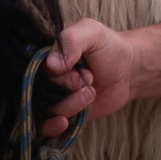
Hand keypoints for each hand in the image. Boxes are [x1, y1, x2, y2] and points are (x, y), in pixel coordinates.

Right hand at [40, 18, 144, 137]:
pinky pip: (47, 126)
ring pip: (46, 109)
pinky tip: (63, 123)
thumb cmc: (108, 47)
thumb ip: (71, 40)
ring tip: (91, 91)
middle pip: (37, 91)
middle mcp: (44, 77)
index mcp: (44, 55)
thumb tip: (51, 66)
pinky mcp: (63, 113)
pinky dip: (52, 127)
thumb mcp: (91, 32)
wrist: (129, 71)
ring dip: (70, 103)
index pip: (31, 68)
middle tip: (87, 77)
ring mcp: (52, 96)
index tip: (74, 66)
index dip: (52, 72)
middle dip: (65, 87)